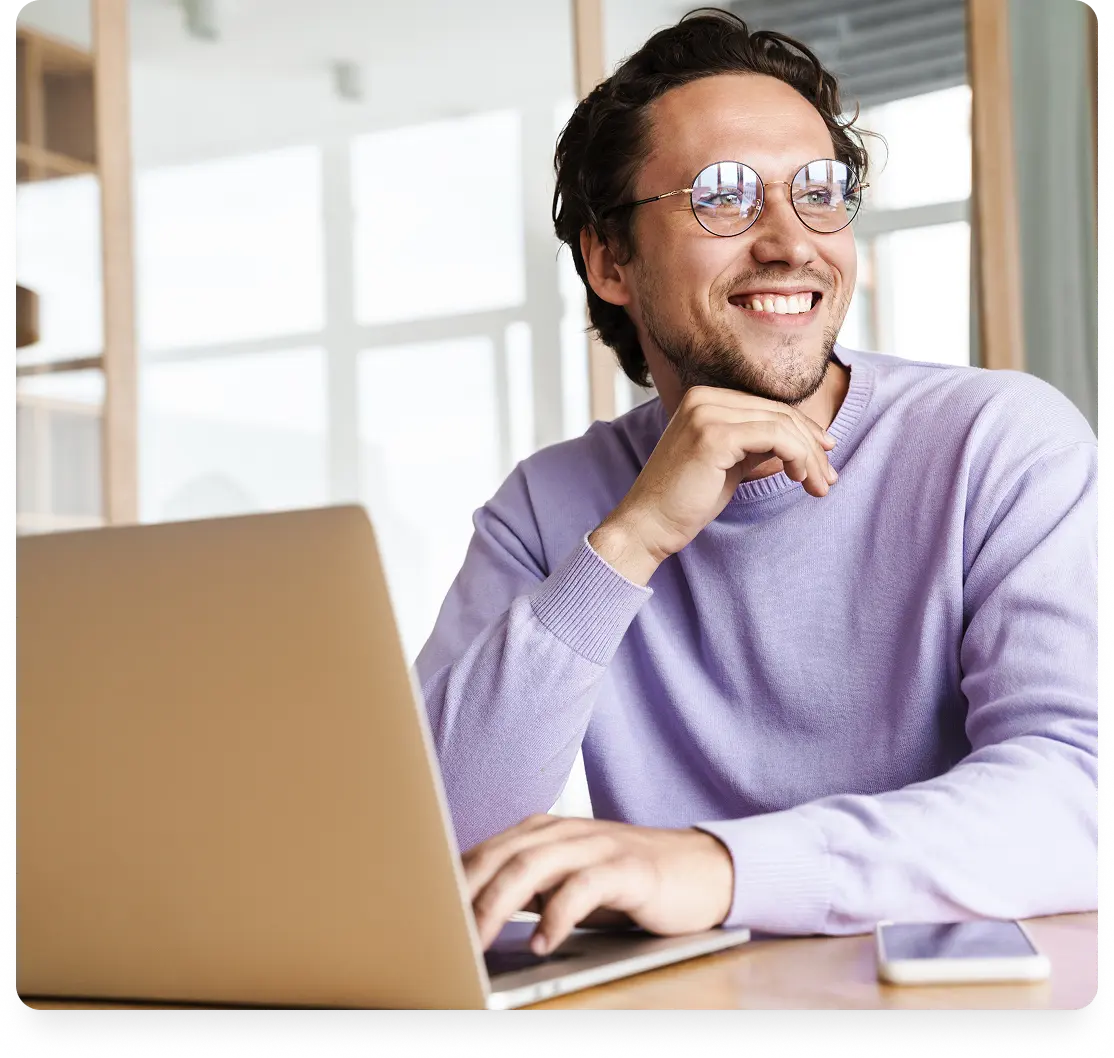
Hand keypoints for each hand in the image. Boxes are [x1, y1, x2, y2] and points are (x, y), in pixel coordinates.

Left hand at [463, 815, 733, 954]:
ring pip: (532, 867)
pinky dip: (558, 916)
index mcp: (541, 832)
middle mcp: (562, 831)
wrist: (698, 869)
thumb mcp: (566, 881)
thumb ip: (525, 888)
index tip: (422, 915)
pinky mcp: (626, 868)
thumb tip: (469, 913)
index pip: (483, 853)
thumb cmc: (624, 881)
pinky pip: (583, 887)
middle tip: (438, 933)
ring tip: (477, 940)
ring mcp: (595, 845)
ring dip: (498, 905)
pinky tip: (544, 943)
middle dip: (463, 895)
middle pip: (499, 857)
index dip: (450, 884)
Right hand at [589, 387, 837, 583]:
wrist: (648, 525)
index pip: (768, 407)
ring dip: (809, 457)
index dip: (803, 431)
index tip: (824, 457)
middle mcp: (703, 397)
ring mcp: (707, 413)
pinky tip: (800, 480)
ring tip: (820, 485)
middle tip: (828, 478)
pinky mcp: (714, 435)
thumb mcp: (727, 462)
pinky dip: (797, 458)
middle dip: (812, 446)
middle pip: (779, 413)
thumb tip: (800, 440)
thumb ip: (755, 443)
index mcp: (704, 398)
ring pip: (782, 425)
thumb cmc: (686, 500)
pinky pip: (775, 438)